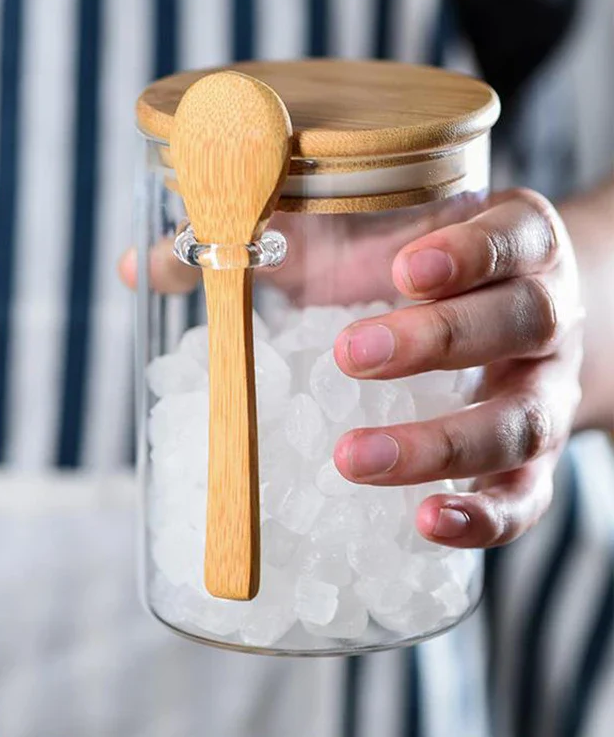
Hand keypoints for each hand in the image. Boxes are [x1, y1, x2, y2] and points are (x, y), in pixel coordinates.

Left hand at [332, 189, 583, 547]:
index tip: (404, 271)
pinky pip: (526, 495)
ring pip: (523, 420)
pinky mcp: (535, 459)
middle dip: (438, 340)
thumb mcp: (373, 233)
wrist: (494, 315)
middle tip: (351, 356)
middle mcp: (547, 315)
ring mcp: (546, 392)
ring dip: (442, 444)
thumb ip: (305, 229)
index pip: (513, 237)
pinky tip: (426, 522)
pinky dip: (484, 516)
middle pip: (522, 321)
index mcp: (518, 244)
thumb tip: (203, 247)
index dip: (469, 254)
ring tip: (354, 458)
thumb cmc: (417, 269)